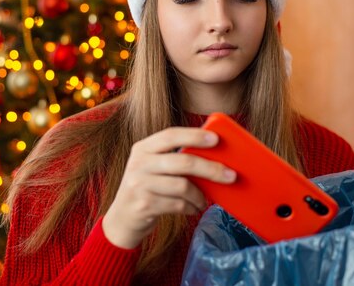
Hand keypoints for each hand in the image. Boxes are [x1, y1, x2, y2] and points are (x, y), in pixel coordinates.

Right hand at [102, 127, 235, 248]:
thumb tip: (215, 157)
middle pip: (182, 161)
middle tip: (230, 175)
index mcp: (143, 147)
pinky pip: (178, 205)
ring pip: (183, 186)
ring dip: (200, 195)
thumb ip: (175, 158)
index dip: (194, 135)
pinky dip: (191, 207)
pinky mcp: (144, 205)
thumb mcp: (154, 167)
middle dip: (210, 169)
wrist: (122, 218)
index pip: (171, 135)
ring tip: (204, 200)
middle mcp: (139, 163)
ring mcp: (139, 184)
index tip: (216, 139)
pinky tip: (194, 208)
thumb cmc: (148, 187)